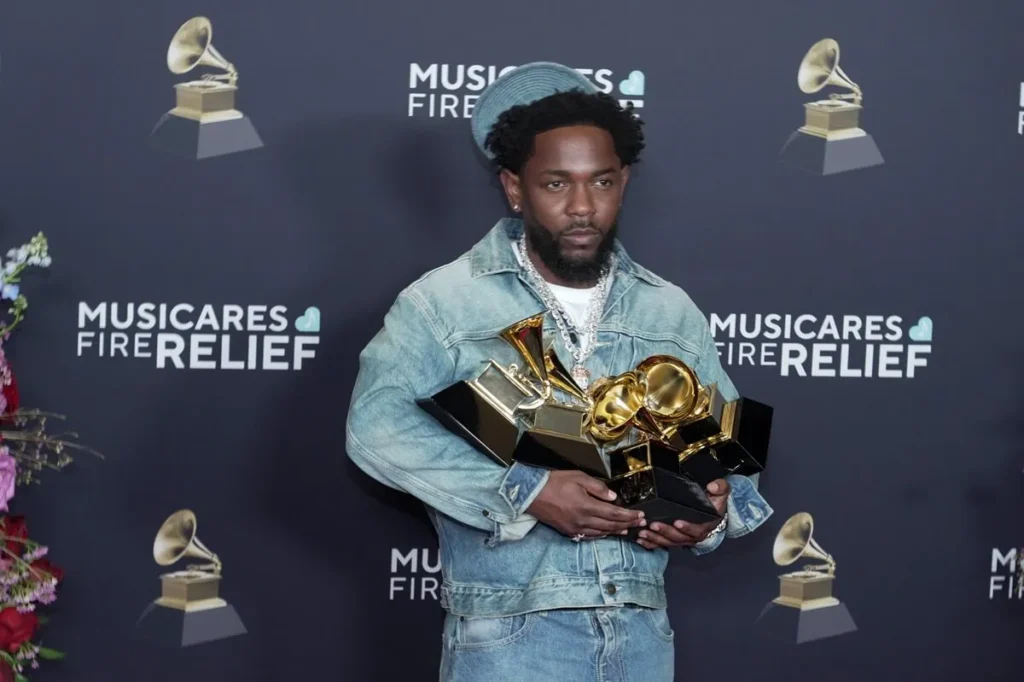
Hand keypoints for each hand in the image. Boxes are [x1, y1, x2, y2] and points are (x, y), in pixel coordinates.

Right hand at [527, 470, 645, 538]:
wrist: (531, 494)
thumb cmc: (555, 482)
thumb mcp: (579, 477)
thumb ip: (598, 488)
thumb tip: (613, 497)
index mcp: (587, 506)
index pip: (614, 514)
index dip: (629, 516)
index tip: (640, 515)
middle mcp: (583, 521)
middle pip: (610, 525)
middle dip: (627, 524)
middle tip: (640, 524)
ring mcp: (575, 528)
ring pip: (600, 533)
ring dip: (615, 531)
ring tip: (626, 529)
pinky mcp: (568, 531)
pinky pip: (589, 536)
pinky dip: (601, 534)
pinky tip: (606, 532)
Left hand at [636, 478, 729, 550]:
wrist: (713, 513)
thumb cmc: (714, 503)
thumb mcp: (721, 493)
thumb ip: (720, 487)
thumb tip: (713, 487)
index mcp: (706, 525)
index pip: (697, 529)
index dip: (687, 527)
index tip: (677, 522)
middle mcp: (694, 535)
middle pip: (679, 537)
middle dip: (665, 532)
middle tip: (653, 525)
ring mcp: (684, 538)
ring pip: (669, 542)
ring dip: (655, 538)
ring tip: (643, 532)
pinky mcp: (674, 539)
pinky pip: (663, 543)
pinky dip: (651, 543)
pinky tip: (641, 540)